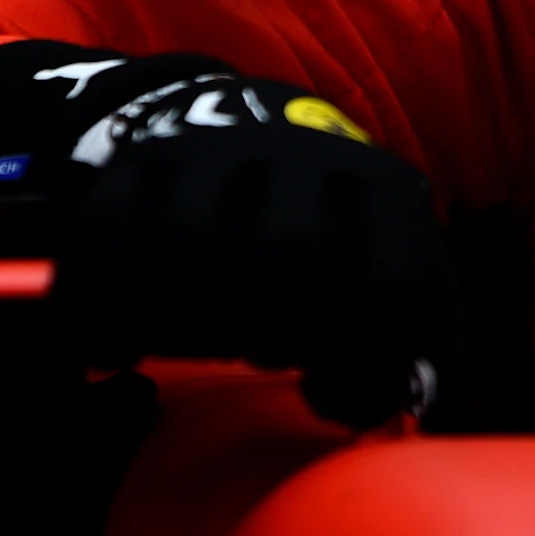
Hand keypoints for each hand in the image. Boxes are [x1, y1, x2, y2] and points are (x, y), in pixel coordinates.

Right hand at [54, 70, 451, 426]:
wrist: (238, 126)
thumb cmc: (334, 235)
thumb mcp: (398, 267)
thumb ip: (429, 341)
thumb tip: (432, 409)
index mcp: (386, 189)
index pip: (395, 283)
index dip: (368, 365)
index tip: (327, 399)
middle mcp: (304, 158)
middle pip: (291, 257)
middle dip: (274, 333)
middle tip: (262, 353)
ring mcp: (216, 153)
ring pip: (191, 245)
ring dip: (190, 323)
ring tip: (203, 343)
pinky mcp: (139, 163)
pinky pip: (104, 244)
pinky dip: (102, 315)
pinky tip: (118, 356)